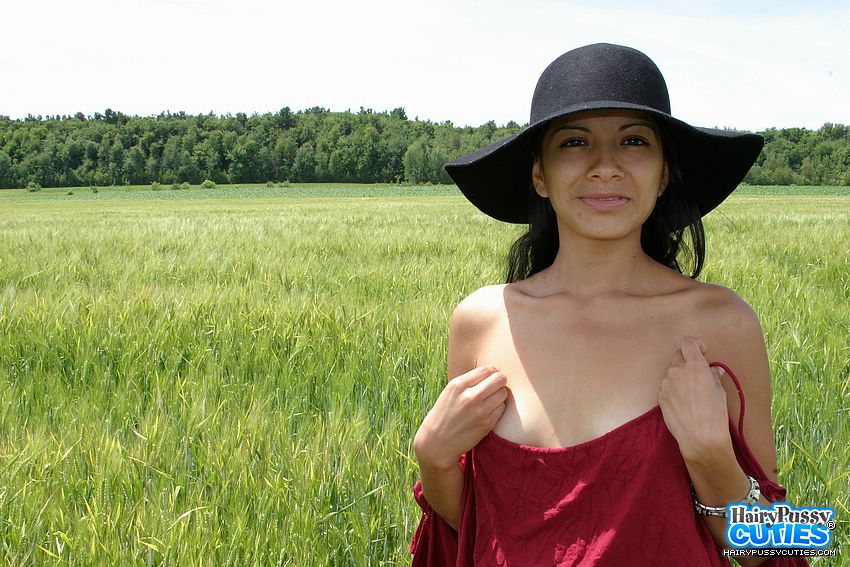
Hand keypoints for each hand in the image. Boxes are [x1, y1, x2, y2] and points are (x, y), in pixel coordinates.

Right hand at [414, 366, 508, 469]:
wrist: (437, 443)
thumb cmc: (444, 415)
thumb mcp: (449, 393)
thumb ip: (468, 382)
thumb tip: (491, 372)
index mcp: (457, 385)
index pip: (486, 370)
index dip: (492, 372)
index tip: (491, 377)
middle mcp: (469, 396)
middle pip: (499, 379)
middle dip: (500, 381)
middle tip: (496, 387)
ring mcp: (479, 411)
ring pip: (503, 393)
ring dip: (500, 395)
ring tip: (491, 400)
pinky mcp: (486, 424)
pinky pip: (502, 408)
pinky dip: (498, 408)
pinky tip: (489, 411)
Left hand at [658, 337, 732, 464]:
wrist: (700, 437)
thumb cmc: (714, 414)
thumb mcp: (720, 392)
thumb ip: (713, 376)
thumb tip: (713, 369)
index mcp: (694, 366)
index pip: (688, 342)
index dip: (696, 344)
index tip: (703, 352)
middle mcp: (677, 371)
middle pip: (679, 355)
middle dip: (688, 360)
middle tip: (698, 373)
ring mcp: (666, 383)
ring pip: (672, 372)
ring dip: (681, 376)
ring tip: (692, 393)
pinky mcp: (660, 396)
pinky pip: (667, 386)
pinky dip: (674, 388)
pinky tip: (684, 402)